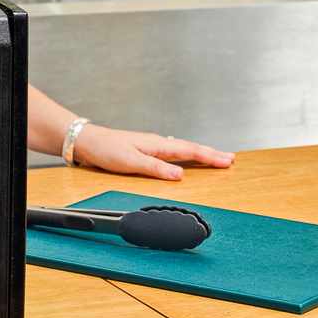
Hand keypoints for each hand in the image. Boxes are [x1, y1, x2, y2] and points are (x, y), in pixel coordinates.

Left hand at [71, 126, 234, 181]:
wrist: (87, 141)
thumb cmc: (105, 150)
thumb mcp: (131, 162)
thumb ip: (156, 168)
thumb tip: (180, 176)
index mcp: (157, 145)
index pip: (189, 151)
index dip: (210, 157)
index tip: (228, 161)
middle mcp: (157, 143)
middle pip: (190, 148)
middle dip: (211, 154)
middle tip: (230, 160)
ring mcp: (152, 145)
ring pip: (182, 149)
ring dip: (200, 154)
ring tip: (215, 158)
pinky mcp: (145, 150)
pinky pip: (172, 152)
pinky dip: (185, 154)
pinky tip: (186, 158)